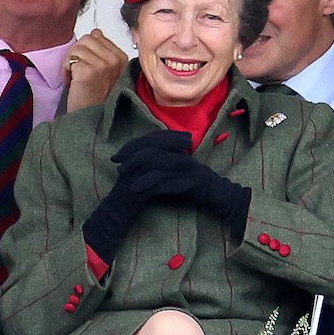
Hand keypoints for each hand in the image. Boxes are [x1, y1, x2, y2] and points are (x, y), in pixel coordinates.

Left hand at [63, 29, 128, 110]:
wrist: (92, 118)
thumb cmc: (97, 98)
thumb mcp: (105, 71)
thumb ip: (103, 50)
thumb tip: (96, 31)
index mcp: (122, 58)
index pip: (96, 37)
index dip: (87, 51)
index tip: (89, 69)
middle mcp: (116, 60)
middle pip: (86, 39)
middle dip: (78, 55)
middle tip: (80, 73)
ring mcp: (104, 65)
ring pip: (76, 48)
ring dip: (71, 63)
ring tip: (77, 79)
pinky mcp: (90, 71)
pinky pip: (70, 58)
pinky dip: (66, 71)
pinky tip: (73, 82)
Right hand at [83, 131, 194, 263]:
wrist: (117, 213)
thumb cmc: (134, 191)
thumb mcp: (143, 172)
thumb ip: (153, 159)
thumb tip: (173, 148)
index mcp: (131, 157)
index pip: (149, 138)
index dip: (168, 135)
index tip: (187, 135)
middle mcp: (129, 163)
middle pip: (150, 146)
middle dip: (171, 142)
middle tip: (190, 142)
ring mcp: (131, 178)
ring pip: (153, 164)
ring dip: (175, 161)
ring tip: (192, 162)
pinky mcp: (135, 193)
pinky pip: (156, 186)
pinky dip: (173, 184)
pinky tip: (188, 184)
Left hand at [116, 135, 248, 225]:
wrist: (216, 194)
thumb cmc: (192, 182)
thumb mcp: (174, 168)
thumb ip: (159, 161)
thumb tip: (137, 158)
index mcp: (176, 148)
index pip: (151, 140)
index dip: (132, 146)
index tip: (117, 156)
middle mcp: (181, 153)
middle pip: (153, 148)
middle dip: (132, 157)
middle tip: (119, 167)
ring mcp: (187, 165)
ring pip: (158, 162)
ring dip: (139, 171)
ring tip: (126, 180)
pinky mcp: (190, 179)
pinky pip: (166, 179)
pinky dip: (150, 184)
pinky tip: (138, 190)